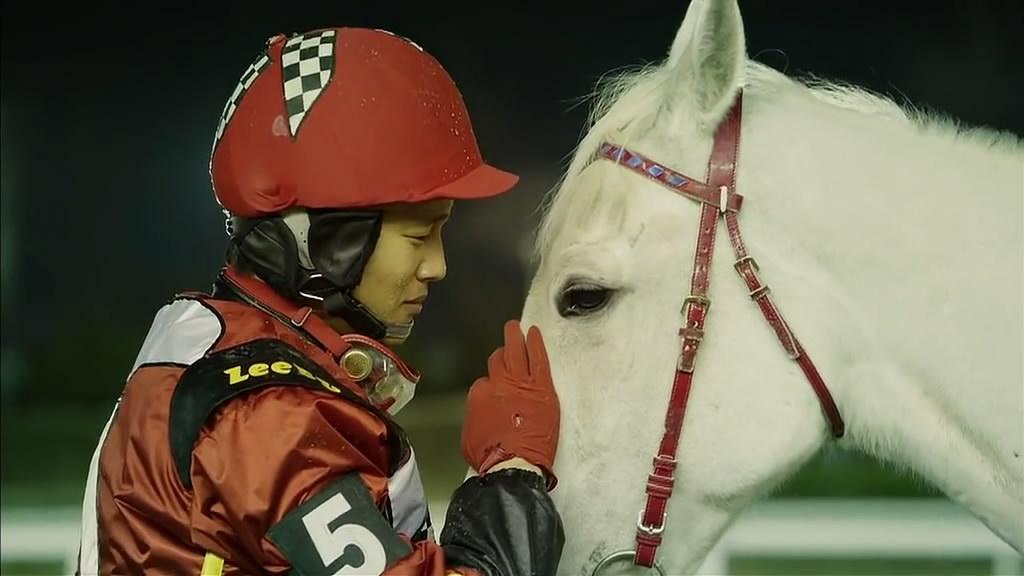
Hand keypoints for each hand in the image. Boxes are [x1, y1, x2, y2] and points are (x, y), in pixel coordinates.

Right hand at [461, 320, 559, 489]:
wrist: (513, 465)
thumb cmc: (490, 457)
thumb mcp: (470, 434)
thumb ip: (477, 413)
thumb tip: (485, 408)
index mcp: (480, 395)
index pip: (484, 381)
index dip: (491, 384)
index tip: (498, 388)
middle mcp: (498, 384)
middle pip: (499, 360)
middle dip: (503, 348)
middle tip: (507, 335)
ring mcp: (521, 384)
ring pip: (518, 353)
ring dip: (516, 337)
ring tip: (517, 327)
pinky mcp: (542, 389)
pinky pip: (539, 360)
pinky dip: (536, 344)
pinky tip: (535, 333)